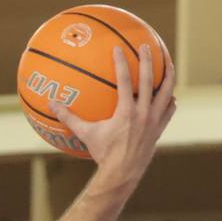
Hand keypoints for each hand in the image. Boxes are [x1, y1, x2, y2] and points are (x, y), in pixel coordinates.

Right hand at [43, 40, 175, 182]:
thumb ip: (69, 118)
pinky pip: (168, 111)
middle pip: (149, 80)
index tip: (118, 48)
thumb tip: (52, 104)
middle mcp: (143, 113)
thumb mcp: (86, 134)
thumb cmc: (103, 154)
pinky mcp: (159, 129)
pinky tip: (170, 95)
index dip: (121, 62)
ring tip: (169, 63)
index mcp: (126, 112)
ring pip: (166, 93)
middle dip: (148, 60)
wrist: (122, 174)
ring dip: (168, 77)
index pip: (124, 80)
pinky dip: (169, 101)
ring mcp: (154, 121)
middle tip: (145, 46)